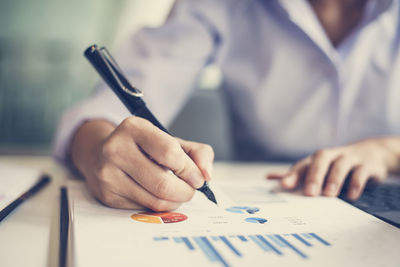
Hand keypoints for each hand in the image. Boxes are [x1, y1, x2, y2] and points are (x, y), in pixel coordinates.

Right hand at [71, 117, 213, 210]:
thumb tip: (206, 174)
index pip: (170, 153)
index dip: (190, 170)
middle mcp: (116, 149)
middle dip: (186, 191)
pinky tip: (157, 194)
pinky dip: (159, 205)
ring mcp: (109, 174)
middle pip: (163, 184)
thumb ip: (197, 152)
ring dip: (175, 201)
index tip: (197, 177)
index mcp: (134, 128)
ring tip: (177, 192)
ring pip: (155, 201)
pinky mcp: (108, 195)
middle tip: (191, 189)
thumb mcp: (170, 140)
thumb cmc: (142, 147)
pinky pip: (144, 208)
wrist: (101, 153)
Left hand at [267, 138, 397, 199]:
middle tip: (310, 193)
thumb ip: (294, 174)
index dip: (292, 174)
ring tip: (329, 195)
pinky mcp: (366, 165)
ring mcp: (349, 158)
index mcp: (316, 159)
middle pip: (320, 160)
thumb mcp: (315, 167)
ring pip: (340, 164)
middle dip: (314, 176)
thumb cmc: (335, 164)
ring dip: (334, 179)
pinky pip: (361, 172)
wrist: (371, 153)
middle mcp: (331, 156)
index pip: (302, 165)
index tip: (284, 185)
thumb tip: (268, 177)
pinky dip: (356, 183)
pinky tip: (352, 196)